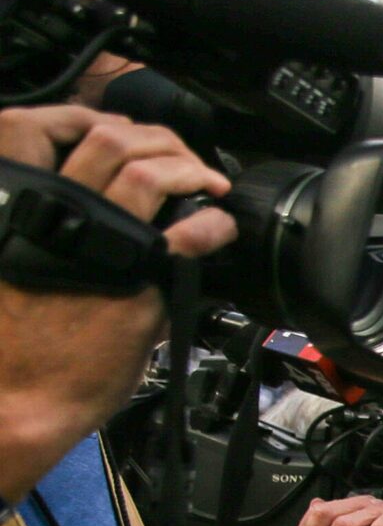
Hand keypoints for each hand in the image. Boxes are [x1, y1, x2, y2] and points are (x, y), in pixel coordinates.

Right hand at [0, 107, 237, 488]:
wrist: (20, 398)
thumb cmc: (16, 344)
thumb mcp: (20, 267)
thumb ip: (58, 236)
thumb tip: (112, 220)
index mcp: (24, 206)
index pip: (56, 135)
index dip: (104, 126)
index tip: (130, 138)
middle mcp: (58, 214)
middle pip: (108, 139)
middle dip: (157, 138)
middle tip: (183, 156)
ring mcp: (98, 242)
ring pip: (147, 170)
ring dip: (188, 167)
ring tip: (206, 181)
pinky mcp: (137, 279)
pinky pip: (189, 233)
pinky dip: (214, 224)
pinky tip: (220, 229)